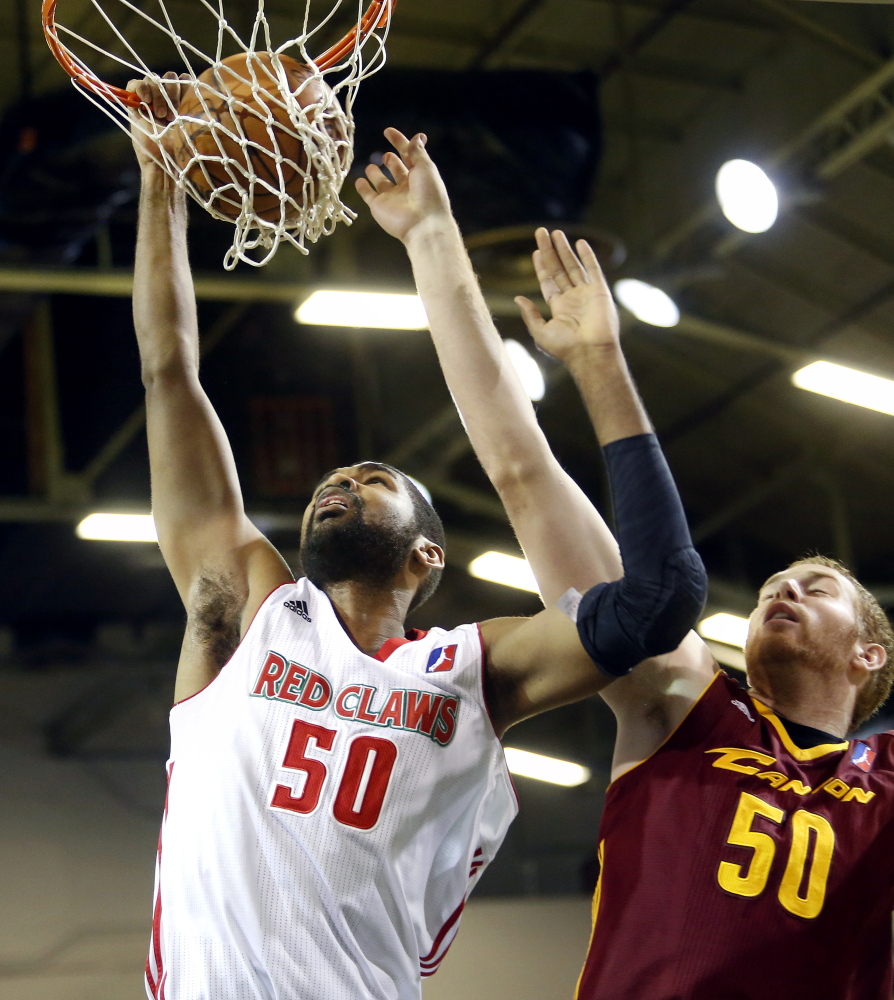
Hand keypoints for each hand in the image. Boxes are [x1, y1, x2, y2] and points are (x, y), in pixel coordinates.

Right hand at [126, 72, 190, 172]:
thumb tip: (197, 86)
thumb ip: (193, 105)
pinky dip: (140, 87)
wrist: (164, 160)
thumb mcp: (192, 125)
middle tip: (172, 116)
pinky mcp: (135, 103)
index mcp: (184, 101)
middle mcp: (168, 98)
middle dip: (171, 92)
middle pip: (169, 78)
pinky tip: (145, 100)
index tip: (185, 104)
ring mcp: (151, 100)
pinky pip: (134, 84)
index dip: (185, 86)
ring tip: (160, 115)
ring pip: (153, 79)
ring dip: (157, 94)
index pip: (185, 79)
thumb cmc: (181, 147)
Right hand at [355, 127, 452, 242]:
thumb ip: (418, 151)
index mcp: (419, 176)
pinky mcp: (379, 206)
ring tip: (371, 167)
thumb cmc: (428, 194)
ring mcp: (391, 197)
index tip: (388, 131)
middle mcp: (406, 186)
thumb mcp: (425, 167)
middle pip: (397, 170)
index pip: (408, 154)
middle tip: (387, 156)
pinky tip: (359, 181)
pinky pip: (368, 194)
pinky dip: (363, 187)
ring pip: (381, 182)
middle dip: (392, 161)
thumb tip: (418, 136)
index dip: (399, 141)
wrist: (422, 224)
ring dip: (376, 174)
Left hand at [515, 229, 619, 362]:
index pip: (548, 281)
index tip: (535, 251)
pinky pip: (593, 269)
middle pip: (559, 269)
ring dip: (564, 249)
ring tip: (556, 232)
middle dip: (550, 251)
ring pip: (573, 265)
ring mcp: (586, 294)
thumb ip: (529, 314)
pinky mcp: (600, 291)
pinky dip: (587, 256)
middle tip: (541, 232)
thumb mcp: (540, 332)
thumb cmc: (565, 348)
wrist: (590, 353)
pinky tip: (580, 242)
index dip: (542, 265)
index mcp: (559, 307)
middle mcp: (573, 298)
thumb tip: (517, 298)